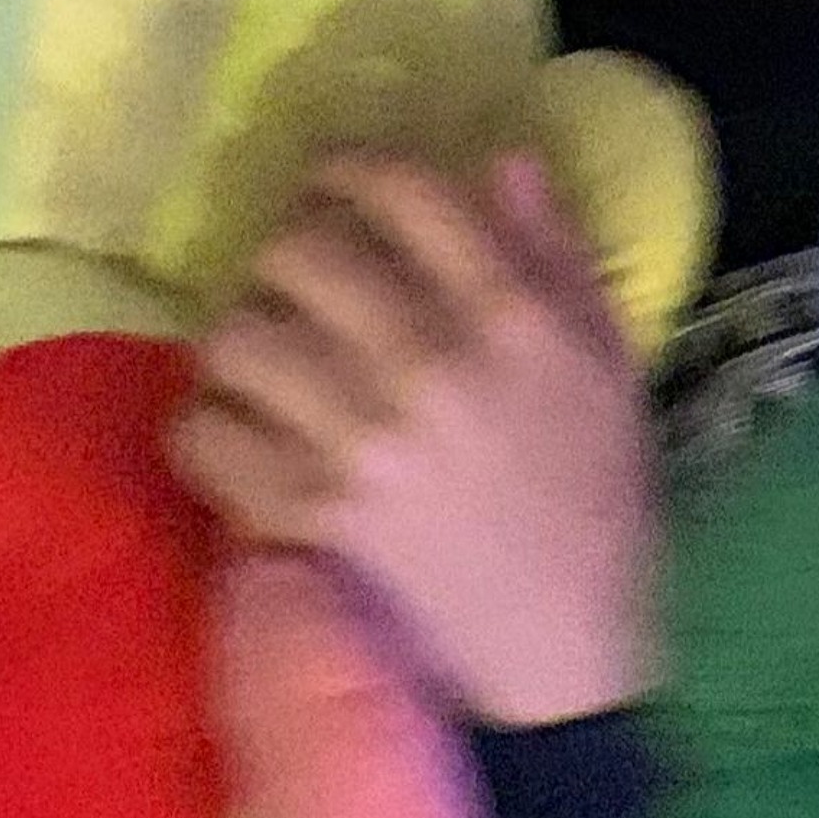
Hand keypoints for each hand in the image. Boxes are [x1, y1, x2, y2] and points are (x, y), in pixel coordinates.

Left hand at [175, 155, 658, 727]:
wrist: (567, 658)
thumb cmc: (599, 509)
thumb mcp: (610, 372)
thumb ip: (560, 261)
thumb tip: (503, 159)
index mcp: (515, 322)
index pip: (403, 191)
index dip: (354, 169)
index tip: (343, 187)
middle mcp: (429, 365)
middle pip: (301, 249)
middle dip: (292, 250)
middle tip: (302, 278)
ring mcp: (358, 443)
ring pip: (240, 332)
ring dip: (246, 335)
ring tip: (271, 359)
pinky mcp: (307, 515)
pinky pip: (208, 432)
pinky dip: (214, 425)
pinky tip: (249, 434)